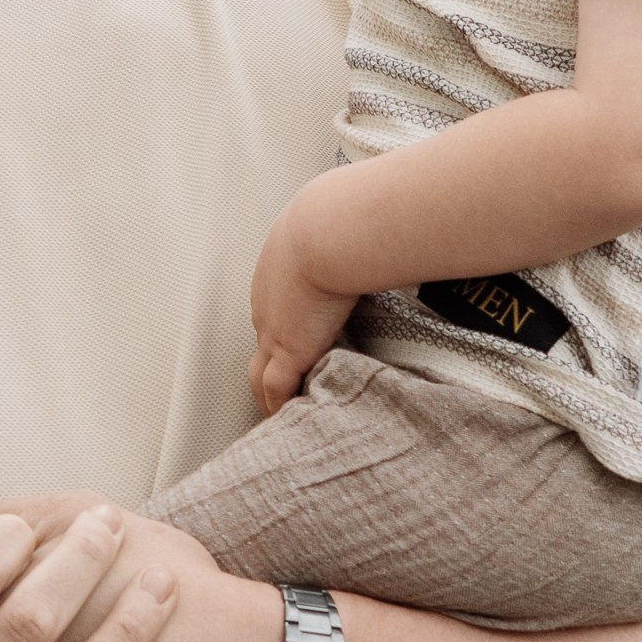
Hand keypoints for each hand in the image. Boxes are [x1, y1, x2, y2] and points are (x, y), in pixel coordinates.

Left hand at [247, 196, 356, 414]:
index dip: (286, 337)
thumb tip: (381, 233)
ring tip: (283, 415)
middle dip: (271, 370)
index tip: (300, 348)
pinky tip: (292, 421)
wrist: (328, 231)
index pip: (275, 315)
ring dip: (271, 397)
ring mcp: (274, 332)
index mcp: (276, 276)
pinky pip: (277, 392)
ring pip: (260, 376)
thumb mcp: (337, 230)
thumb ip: (352, 241)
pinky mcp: (289, 352)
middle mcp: (268, 307)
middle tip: (283, 393)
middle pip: (262, 349)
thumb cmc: (339, 220)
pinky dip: (282, 408)